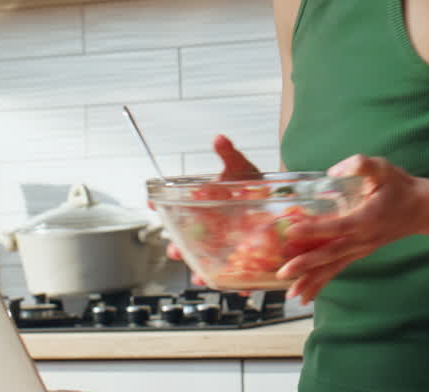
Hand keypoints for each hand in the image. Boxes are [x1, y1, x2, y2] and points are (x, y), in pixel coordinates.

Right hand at [163, 135, 260, 289]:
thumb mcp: (241, 168)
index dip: (159, 204)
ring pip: (203, 262)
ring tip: (200, 277)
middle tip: (174, 251)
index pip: (173, 206)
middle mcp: (206, 226)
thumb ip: (229, 155)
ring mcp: (221, 244)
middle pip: (183, 240)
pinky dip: (235, 285)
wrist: (277, 199)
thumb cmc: (252, 183)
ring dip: (199, 272)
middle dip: (176, 248)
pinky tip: (238, 290)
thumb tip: (219, 138)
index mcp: (201, 204)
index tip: (151, 202)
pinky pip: (233, 275)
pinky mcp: (239, 257)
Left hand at [276, 154, 424, 303]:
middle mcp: (363, 239)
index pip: (337, 226)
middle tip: (284, 271)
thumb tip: (334, 171)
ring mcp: (361, 249)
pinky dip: (322, 282)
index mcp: (367, 218)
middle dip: (307, 264)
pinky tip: (307, 295)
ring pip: (334, 266)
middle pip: (332, 253)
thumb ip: (361, 165)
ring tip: (292, 294)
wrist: (420, 209)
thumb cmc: (398, 186)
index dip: (313, 229)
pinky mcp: (359, 253)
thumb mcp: (382, 169)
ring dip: (312, 280)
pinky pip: (338, 268)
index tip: (291, 231)